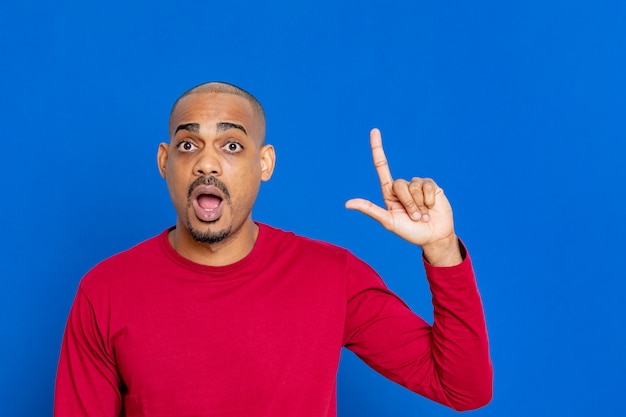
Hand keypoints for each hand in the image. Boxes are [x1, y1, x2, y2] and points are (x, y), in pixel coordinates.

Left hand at [345, 129, 461, 265]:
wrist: (434, 237)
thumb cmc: (410, 232)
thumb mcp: (388, 222)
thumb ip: (370, 210)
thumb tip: (347, 203)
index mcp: (389, 193)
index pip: (381, 166)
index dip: (378, 148)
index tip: (374, 130)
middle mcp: (402, 187)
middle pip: (399, 184)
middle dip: (407, 203)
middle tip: (414, 217)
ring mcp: (417, 185)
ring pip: (414, 186)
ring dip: (419, 205)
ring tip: (423, 215)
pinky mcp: (431, 186)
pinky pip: (427, 186)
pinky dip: (429, 200)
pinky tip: (432, 207)